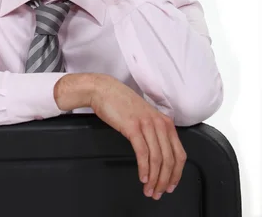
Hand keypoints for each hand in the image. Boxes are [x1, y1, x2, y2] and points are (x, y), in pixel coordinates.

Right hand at [90, 75, 186, 200]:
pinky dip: (144, 168)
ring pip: (158, 159)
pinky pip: (143, 153)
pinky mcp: (133, 127)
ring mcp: (146, 124)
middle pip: (170, 159)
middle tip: (158, 193)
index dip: (177, 174)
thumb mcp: (145, 117)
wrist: (104, 90)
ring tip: (149, 190)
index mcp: (165, 122)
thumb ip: (155, 132)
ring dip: (154, 179)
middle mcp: (159, 123)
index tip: (171, 186)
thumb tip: (159, 155)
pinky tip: (142, 177)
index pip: (179, 153)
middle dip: (165, 181)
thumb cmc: (122, 104)